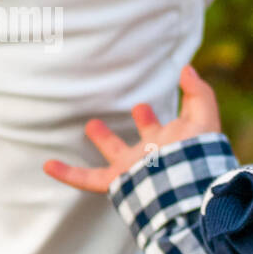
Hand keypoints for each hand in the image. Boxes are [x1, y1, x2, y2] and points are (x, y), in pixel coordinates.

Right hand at [42, 65, 221, 192]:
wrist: (187, 185)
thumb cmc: (198, 154)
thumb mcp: (204, 117)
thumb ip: (197, 92)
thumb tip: (186, 68)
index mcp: (172, 141)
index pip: (161, 124)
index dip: (150, 115)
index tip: (141, 103)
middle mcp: (153, 155)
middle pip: (144, 138)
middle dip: (140, 122)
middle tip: (134, 107)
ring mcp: (134, 169)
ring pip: (116, 155)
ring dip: (104, 141)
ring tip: (90, 125)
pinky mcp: (118, 182)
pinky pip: (87, 180)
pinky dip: (67, 173)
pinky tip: (48, 165)